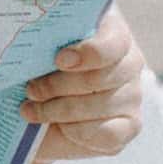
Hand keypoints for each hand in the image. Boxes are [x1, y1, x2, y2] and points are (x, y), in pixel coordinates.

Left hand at [20, 5, 145, 161]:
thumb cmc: (36, 65)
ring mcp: (132, 94)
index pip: (113, 43)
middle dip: (57, 86)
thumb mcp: (36, 45)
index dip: (88, 53)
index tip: (59, 60)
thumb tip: (32, 44)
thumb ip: (42, 39)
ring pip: (98, 106)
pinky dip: (76, 132)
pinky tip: (57, 126)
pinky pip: (108, 134)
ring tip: (31, 109)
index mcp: (110, 29)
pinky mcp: (130, 124)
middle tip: (30, 89)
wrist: (36, 103)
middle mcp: (129, 61)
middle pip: (100, 78)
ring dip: (57, 110)